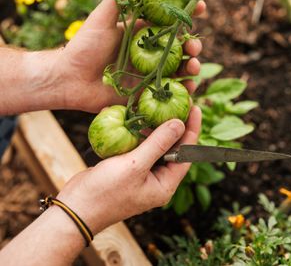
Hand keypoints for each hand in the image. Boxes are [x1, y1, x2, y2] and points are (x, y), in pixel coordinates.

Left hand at [55, 0, 205, 111]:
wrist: (69, 79)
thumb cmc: (84, 46)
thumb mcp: (102, 19)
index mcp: (142, 31)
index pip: (171, 20)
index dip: (188, 13)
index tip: (201, 7)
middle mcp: (149, 51)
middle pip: (180, 46)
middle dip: (193, 44)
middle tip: (194, 46)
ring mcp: (149, 72)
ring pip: (179, 68)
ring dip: (192, 66)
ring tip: (193, 67)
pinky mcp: (146, 92)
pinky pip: (169, 91)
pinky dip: (184, 90)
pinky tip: (189, 89)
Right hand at [57, 106, 200, 233]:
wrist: (75, 208)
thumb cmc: (106, 191)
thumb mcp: (135, 165)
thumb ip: (158, 143)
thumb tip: (179, 123)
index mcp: (165, 184)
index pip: (187, 153)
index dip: (192, 129)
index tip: (195, 107)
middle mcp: (156, 180)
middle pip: (173, 148)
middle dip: (176, 125)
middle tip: (178, 102)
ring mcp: (141, 174)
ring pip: (155, 146)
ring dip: (156, 127)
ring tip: (160, 105)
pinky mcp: (127, 168)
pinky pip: (139, 147)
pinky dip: (139, 132)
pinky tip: (137, 117)